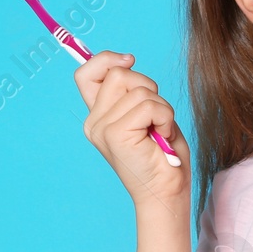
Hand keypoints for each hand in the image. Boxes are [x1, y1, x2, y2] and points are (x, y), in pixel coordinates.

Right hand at [74, 50, 190, 210]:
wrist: (166, 193)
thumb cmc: (163, 156)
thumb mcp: (147, 115)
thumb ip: (132, 92)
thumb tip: (126, 60)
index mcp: (99, 116)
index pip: (86, 73)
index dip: (106, 59)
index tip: (129, 59)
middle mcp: (94, 122)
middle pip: (119, 74)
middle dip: (147, 87)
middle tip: (155, 117)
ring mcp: (102, 128)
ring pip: (139, 89)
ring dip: (161, 107)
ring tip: (159, 132)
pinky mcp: (115, 135)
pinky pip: (149, 105)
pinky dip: (165, 117)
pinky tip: (161, 137)